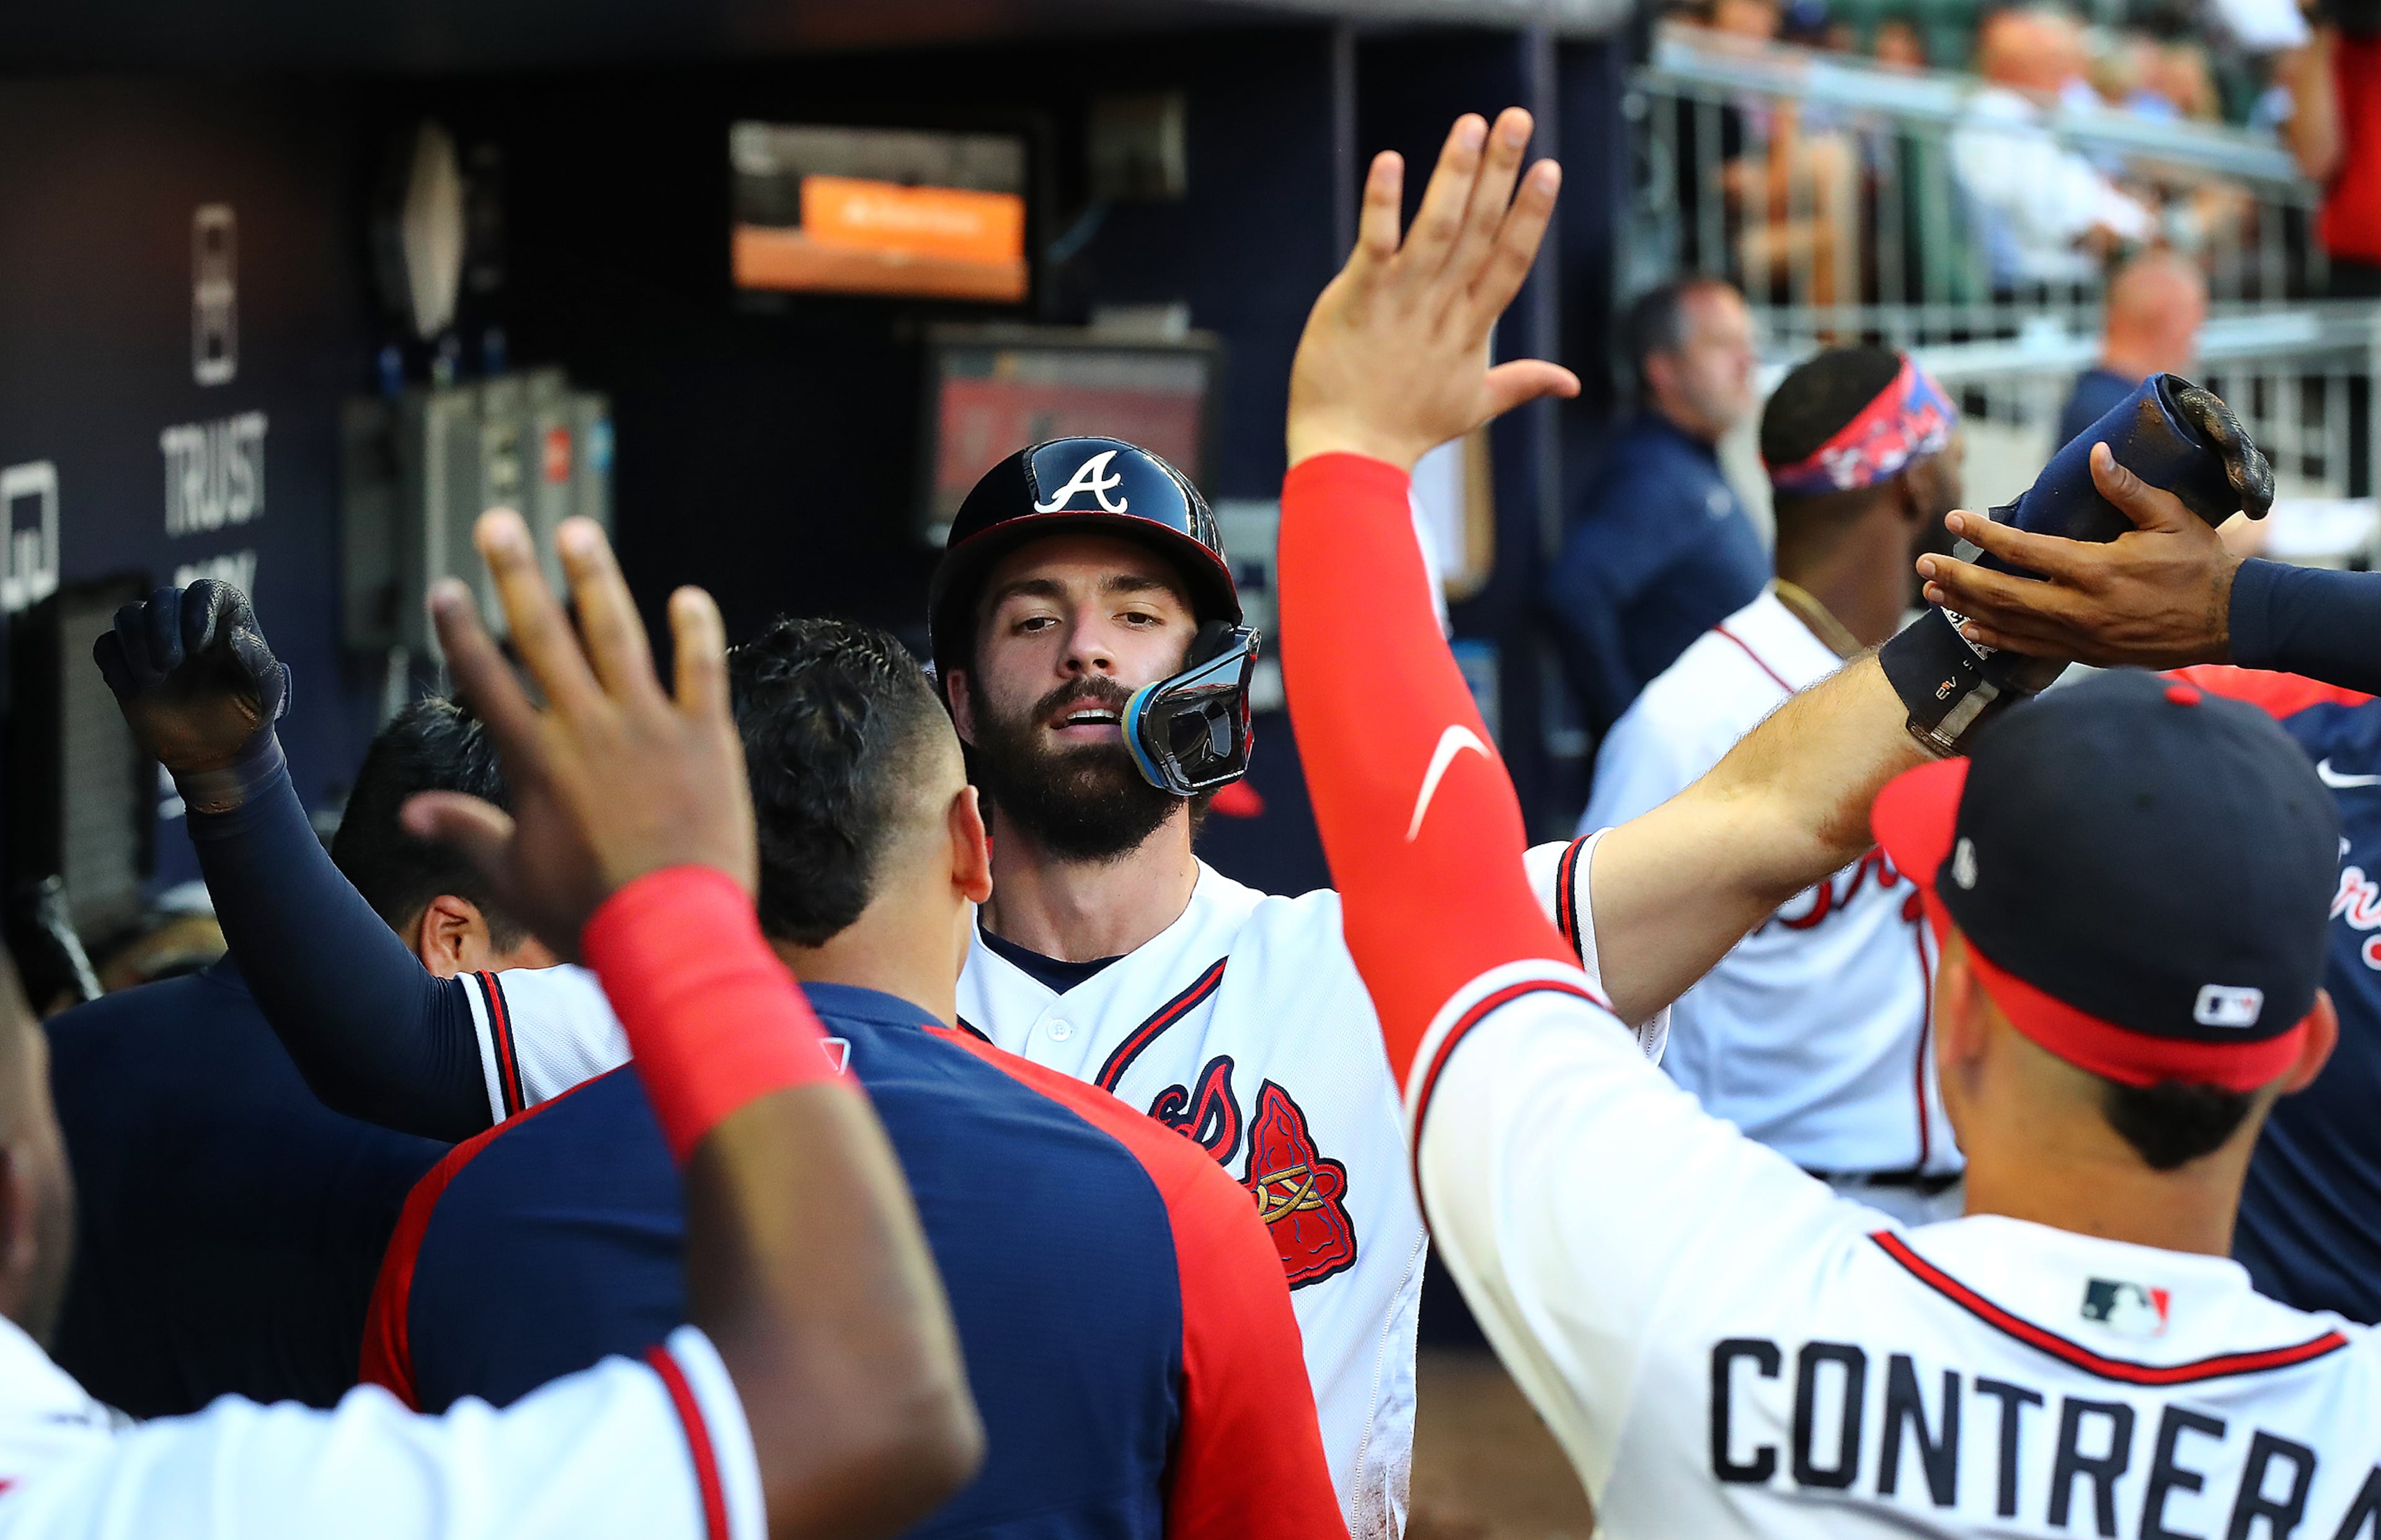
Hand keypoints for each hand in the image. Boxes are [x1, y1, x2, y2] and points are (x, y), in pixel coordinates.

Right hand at [93, 580, 287, 776]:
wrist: (218, 747)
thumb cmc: (249, 713)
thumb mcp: (268, 691)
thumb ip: (259, 661)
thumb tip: (235, 635)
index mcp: (225, 619)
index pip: (206, 590)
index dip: (197, 609)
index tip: (199, 645)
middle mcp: (187, 621)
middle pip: (163, 598)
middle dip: (161, 627)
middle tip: (171, 664)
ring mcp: (154, 639)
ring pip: (128, 615)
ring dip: (136, 643)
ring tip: (155, 680)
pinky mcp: (127, 662)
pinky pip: (106, 645)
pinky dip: (114, 663)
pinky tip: (132, 690)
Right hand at [403, 509, 755, 957]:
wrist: (673, 939)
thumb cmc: (591, 917)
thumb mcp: (514, 878)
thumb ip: (466, 830)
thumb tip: (410, 812)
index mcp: (537, 761)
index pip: (486, 681)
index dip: (462, 631)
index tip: (446, 588)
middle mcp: (588, 730)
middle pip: (543, 637)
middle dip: (517, 575)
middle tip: (498, 522)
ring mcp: (650, 729)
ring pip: (617, 636)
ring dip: (595, 579)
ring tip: (577, 530)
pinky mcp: (707, 740)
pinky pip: (700, 671)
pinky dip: (695, 631)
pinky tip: (687, 594)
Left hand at [1286, 108, 1579, 470]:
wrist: (1351, 457)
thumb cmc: (1408, 430)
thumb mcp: (1475, 404)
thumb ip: (1522, 381)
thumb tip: (1571, 383)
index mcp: (1472, 326)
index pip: (1509, 260)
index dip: (1530, 215)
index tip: (1549, 169)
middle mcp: (1443, 306)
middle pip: (1480, 230)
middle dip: (1500, 172)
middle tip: (1517, 117)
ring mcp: (1401, 300)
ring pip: (1436, 228)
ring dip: (1455, 175)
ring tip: (1471, 125)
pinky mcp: (1357, 298)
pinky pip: (1374, 244)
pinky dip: (1382, 204)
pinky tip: (1390, 161)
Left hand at [1914, 442, 2239, 668]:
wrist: (2230, 621)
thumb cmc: (2201, 565)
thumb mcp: (2172, 518)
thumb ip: (2128, 488)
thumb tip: (2095, 454)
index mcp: (2097, 569)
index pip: (2025, 549)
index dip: (1984, 535)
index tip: (1954, 520)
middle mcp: (2080, 607)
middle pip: (2001, 593)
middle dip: (1957, 577)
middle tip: (1923, 564)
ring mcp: (2079, 636)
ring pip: (2008, 623)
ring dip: (1965, 607)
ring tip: (1931, 592)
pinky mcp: (2084, 654)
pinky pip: (2028, 649)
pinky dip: (1994, 637)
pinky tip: (1969, 627)